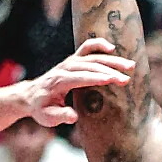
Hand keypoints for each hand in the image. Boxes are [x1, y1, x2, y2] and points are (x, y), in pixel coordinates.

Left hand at [18, 37, 133, 124]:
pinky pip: (87, 47)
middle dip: (109, 71)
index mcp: (59, 81)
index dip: (96, 78)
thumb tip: (73, 116)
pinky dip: (99, 44)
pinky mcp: (74, 59)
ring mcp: (70, 62)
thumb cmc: (41, 108)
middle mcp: (65, 68)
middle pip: (90, 66)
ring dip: (112, 60)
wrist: (31, 95)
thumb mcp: (47, 117)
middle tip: (126, 79)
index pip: (80, 77)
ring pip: (93, 56)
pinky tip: (112, 48)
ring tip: (130, 66)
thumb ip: (60, 116)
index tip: (111, 80)